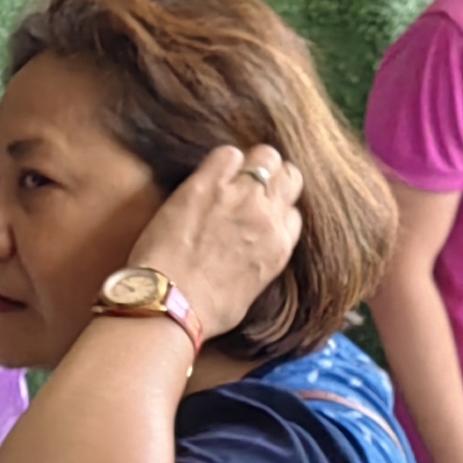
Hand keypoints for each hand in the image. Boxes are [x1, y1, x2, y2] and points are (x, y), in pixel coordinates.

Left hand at [128, 143, 303, 348]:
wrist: (170, 303)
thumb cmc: (205, 308)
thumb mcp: (251, 289)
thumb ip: (262, 260)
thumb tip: (254, 248)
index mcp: (279, 246)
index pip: (293, 212)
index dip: (277, 209)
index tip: (260, 213)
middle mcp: (267, 217)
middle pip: (289, 177)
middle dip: (273, 179)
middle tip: (250, 187)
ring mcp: (239, 197)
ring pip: (266, 157)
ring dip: (251, 163)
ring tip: (231, 175)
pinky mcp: (207, 185)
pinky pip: (227, 153)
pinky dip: (222, 160)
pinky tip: (209, 174)